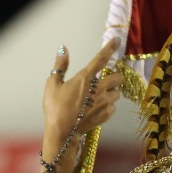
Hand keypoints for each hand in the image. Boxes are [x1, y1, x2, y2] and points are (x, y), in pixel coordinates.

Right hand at [42, 40, 123, 156]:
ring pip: (117, 93)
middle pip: (118, 78)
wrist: (62, 132)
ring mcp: (104, 103)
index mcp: (85, 78)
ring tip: (99, 98)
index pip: (101, 59)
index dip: (110, 48)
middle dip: (114, 78)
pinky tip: (97, 109)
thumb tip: (63, 49)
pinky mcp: (106, 115)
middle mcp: (99, 88)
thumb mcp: (52, 84)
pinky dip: (108, 107)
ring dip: (111, 93)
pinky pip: (113, 107)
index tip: (117, 40)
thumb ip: (60, 66)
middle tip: (104, 82)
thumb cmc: (55, 108)